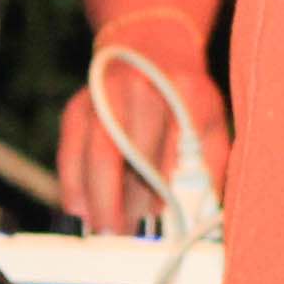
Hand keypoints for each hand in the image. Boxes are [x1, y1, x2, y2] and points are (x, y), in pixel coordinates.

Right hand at [58, 22, 228, 239]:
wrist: (150, 48)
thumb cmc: (185, 98)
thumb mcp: (211, 120)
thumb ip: (213, 164)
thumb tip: (207, 213)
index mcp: (186, 94)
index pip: (176, 146)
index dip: (166, 183)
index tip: (162, 214)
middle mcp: (144, 90)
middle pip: (133, 153)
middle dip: (126, 199)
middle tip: (124, 234)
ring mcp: (106, 97)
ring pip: (98, 155)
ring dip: (98, 198)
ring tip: (105, 229)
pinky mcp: (79, 107)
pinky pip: (70, 151)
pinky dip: (73, 184)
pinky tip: (79, 209)